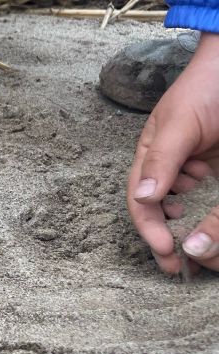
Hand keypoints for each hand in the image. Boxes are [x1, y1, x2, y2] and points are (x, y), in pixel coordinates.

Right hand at [128, 32, 218, 273]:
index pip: (143, 200)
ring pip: (189, 208)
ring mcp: (197, 168)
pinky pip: (211, 197)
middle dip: (168, 239)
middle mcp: (171, 166)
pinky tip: (214, 214)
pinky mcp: (218, 169)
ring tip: (202, 247)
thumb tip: (144, 198)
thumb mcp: (179, 124)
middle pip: (162, 211)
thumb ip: (162, 161)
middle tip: (180, 267)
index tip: (168, 250)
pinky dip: (211, 211)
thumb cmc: (207, 87)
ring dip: (194, 228)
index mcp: (152, 157)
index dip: (151, 228)